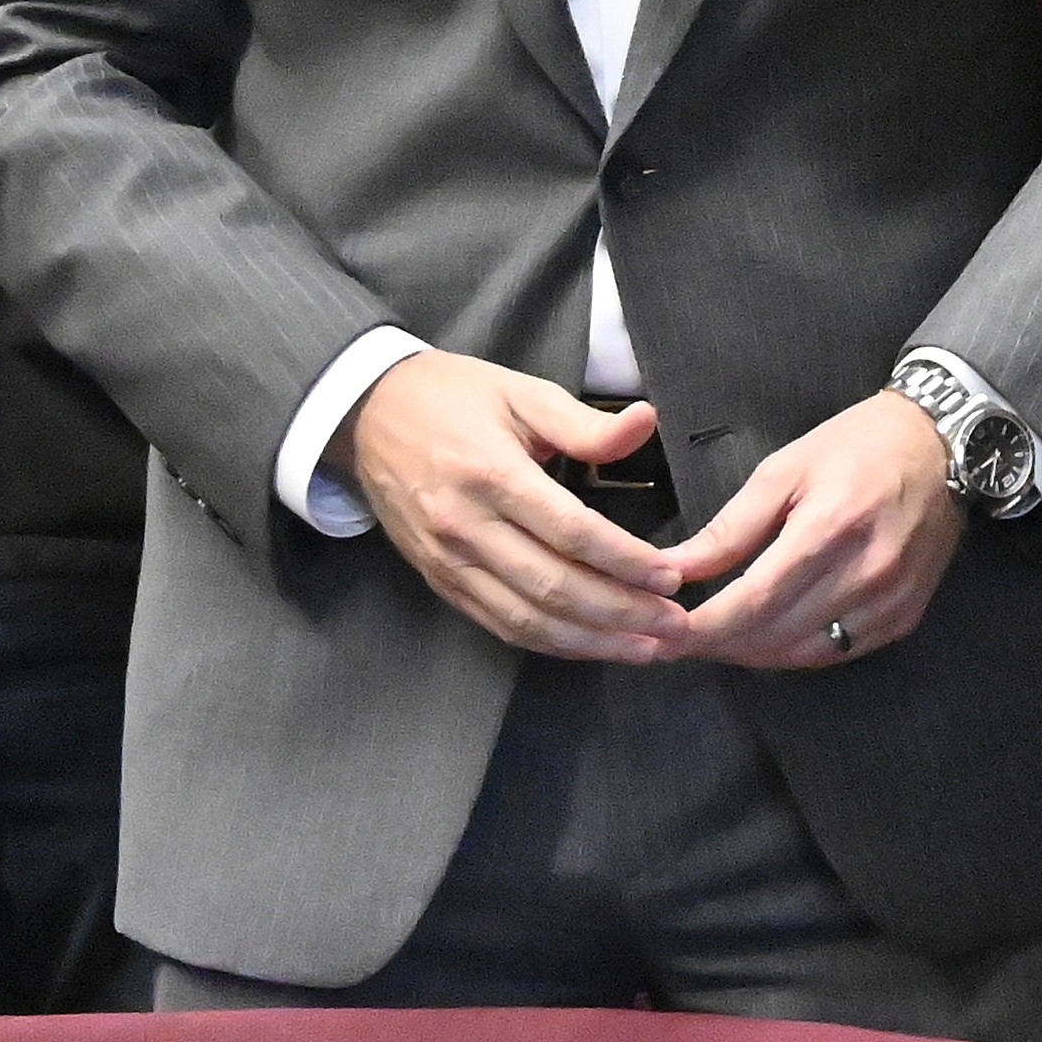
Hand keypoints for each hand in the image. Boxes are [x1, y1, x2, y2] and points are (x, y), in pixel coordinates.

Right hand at [345, 353, 689, 660]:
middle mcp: (466, 526)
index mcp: (492, 474)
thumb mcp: (520, 392)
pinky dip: (549, 643)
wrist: (366, 413)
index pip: (572, 532)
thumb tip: (646, 423)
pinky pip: (499, 625)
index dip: (626, 562)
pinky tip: (590, 646)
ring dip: (591, 642)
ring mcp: (448, 560)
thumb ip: (584, 423)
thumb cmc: (451, 396)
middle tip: (674, 626)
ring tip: (645, 650)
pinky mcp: (438, 580)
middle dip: (621, 615)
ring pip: (526, 620)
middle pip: (554, 587)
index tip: (671, 578)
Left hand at [660, 393, 961, 670]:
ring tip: (715, 641)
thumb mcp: (784, 469)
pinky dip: (796, 652)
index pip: (756, 599)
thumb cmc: (856, 446)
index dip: (706, 627)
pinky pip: (840, 653)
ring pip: (806, 653)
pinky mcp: (905, 616)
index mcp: (829, 527)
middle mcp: (866, 573)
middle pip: (776, 633)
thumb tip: (676, 569)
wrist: (942, 445)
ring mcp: (891, 601)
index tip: (664, 635)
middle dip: (719, 644)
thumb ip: (731, 527)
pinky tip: (768, 639)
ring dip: (753, 654)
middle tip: (676, 640)